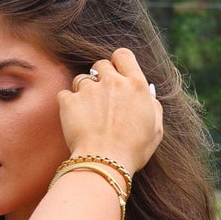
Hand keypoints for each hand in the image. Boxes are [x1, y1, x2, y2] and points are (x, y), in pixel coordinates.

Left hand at [57, 47, 162, 175]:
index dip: (119, 62)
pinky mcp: (69, 102)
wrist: (106, 163)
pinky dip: (68, 104)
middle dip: (100, 77)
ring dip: (83, 90)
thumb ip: (153, 107)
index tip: (117, 74)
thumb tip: (148, 95)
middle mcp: (113, 82)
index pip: (123, 55)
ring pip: (81, 78)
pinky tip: (74, 118)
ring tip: (87, 111)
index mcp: (136, 85)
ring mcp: (89, 90)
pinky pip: (64, 94)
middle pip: (101, 64)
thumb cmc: (133, 151)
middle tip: (102, 97)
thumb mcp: (156, 130)